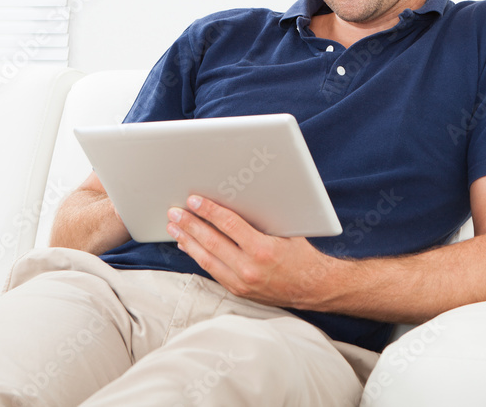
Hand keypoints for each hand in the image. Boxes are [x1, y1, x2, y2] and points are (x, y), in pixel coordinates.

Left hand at [166, 195, 338, 310]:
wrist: (312, 287)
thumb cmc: (301, 253)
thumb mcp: (287, 230)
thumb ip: (262, 217)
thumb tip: (235, 195)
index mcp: (263, 250)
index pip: (229, 225)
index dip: (209, 211)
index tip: (194, 200)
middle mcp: (250, 269)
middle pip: (212, 242)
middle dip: (190, 224)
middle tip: (175, 211)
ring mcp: (242, 282)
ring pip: (207, 259)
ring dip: (188, 240)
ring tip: (174, 226)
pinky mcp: (238, 290)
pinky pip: (212, 270)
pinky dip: (197, 256)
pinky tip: (187, 244)